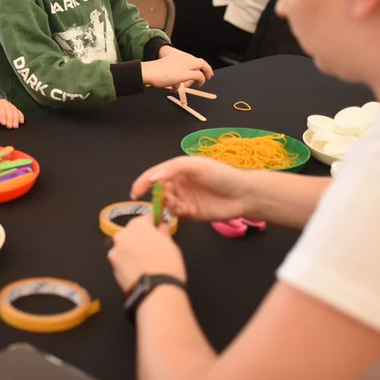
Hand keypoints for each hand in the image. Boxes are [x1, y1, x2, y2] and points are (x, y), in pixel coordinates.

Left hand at [0, 99, 24, 128]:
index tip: (3, 123)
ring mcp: (10, 105)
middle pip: (8, 109)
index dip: (2, 116)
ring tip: (15, 127)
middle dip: (10, 118)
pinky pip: (19, 112)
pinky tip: (20, 122)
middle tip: (10, 127)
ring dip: (16, 119)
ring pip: (15, 110)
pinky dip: (20, 117)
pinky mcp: (14, 109)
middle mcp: (3, 102)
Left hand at [107, 215, 186, 292]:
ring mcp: (115, 251)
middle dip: (141, 237)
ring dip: (132, 251)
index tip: (159, 228)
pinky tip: (139, 271)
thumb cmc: (168, 264)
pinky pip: (121, 261)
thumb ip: (163, 231)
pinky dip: (128, 263)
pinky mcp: (112, 267)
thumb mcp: (171, 243)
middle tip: (153, 249)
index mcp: (138, 225)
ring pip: (125, 247)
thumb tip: (162, 225)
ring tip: (146, 263)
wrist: (156, 290)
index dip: (154, 223)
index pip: (147, 217)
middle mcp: (122, 235)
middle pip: (132, 232)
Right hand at [131, 155, 248, 221]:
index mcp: (178, 170)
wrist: (243, 195)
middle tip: (159, 199)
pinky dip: (172, 213)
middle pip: (157, 190)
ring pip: (164, 203)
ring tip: (174, 204)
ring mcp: (183, 199)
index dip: (143, 182)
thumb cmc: (221, 175)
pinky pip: (174, 214)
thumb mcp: (197, 165)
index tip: (135, 192)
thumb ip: (173, 169)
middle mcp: (178, 184)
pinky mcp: (189, 213)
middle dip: (154, 195)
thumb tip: (152, 178)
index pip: (155, 175)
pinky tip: (179, 211)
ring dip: (164, 204)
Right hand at [142, 51, 211, 89]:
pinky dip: (201, 80)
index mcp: (178, 57)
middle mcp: (184, 59)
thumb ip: (174, 76)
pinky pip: (199, 76)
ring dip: (204, 75)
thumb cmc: (155, 72)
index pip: (193, 60)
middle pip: (201, 62)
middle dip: (207, 69)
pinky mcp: (187, 73)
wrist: (151, 71)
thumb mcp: (166, 70)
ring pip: (202, 67)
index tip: (200, 70)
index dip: (198, 65)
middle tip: (209, 75)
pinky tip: (200, 84)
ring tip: (201, 82)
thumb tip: (177, 85)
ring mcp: (186, 66)